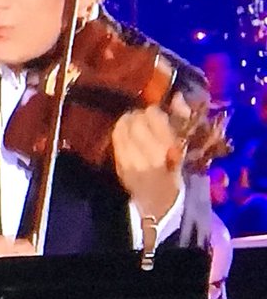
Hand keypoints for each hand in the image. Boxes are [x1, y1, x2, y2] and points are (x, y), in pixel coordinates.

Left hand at [112, 104, 183, 220]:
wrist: (157, 200)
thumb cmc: (174, 172)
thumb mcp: (182, 148)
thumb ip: (180, 121)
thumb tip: (178, 98)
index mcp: (167, 150)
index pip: (153, 120)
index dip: (153, 112)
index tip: (155, 111)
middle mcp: (147, 155)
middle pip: (136, 122)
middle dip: (138, 115)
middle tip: (142, 115)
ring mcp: (130, 161)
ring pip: (122, 129)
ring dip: (127, 121)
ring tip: (132, 121)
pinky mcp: (119, 164)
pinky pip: (116, 140)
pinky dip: (120, 131)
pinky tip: (124, 131)